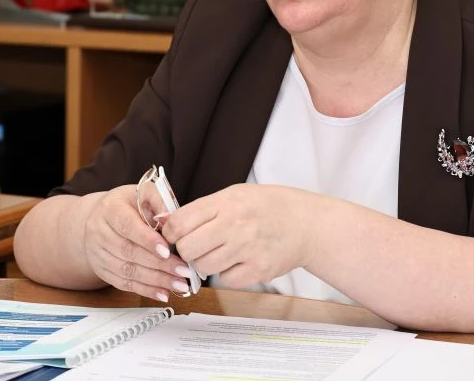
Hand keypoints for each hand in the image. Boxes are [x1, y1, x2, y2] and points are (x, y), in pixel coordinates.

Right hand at [83, 185, 192, 301]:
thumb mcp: (143, 193)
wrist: (101, 217)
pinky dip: (145, 290)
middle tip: (184, 271)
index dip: (147, 240)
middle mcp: (99, 232)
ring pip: (127, 271)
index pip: (127, 226)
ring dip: (156, 280)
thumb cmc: (128, 204)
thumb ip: (159, 202)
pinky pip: (124, 284)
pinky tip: (163, 293)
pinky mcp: (102, 270)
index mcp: (110, 209)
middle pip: (129, 252)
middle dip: (159, 264)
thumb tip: (172, 220)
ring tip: (180, 284)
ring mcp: (98, 253)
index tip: (167, 250)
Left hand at [161, 184, 314, 287]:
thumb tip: (167, 223)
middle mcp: (235, 225)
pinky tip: (239, 260)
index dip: (170, 232)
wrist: (306, 223)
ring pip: (204, 267)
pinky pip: (225, 280)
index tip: (173, 235)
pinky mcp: (258, 271)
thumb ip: (203, 208)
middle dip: (186, 249)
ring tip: (221, 251)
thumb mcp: (235, 195)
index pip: (180, 221)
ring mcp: (247, 249)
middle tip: (197, 245)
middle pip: (187, 248)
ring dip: (206, 262)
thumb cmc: (267, 207)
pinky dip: (227, 273)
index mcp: (226, 202)